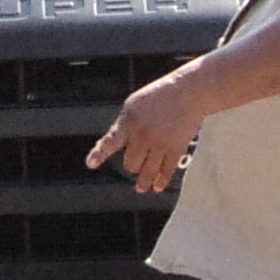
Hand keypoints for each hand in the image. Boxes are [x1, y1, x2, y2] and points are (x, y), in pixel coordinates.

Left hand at [85, 70, 207, 191]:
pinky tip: (157, 187)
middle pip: (131, 163)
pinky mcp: (176, 148)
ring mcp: (160, 142)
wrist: (189, 91)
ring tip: (141, 188)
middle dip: (132, 165)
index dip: (100, 153)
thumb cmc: (157, 98)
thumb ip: (121, 127)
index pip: (112, 140)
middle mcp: (143, 133)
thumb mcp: (133, 106)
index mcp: (129, 120)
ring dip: (144, 182)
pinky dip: (161, 181)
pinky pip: (166, 171)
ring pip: (147, 173)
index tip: (90, 164)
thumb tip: (106, 148)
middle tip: (135, 164)